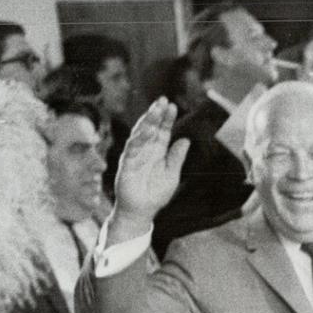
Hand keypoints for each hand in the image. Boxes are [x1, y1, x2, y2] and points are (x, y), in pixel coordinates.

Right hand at [110, 98, 190, 235]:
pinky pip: (132, 148)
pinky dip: (139, 138)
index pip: (162, 131)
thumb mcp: (172, 174)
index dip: (166, 119)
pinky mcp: (126, 163)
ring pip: (140, 134)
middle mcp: (145, 150)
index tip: (172, 106)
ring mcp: (135, 155)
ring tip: (155, 110)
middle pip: (151, 128)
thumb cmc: (156, 194)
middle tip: (163, 100)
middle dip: (156, 114)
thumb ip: (176, 157)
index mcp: (157, 152)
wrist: (141, 212)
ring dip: (147, 122)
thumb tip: (186, 140)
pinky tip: (147, 129)